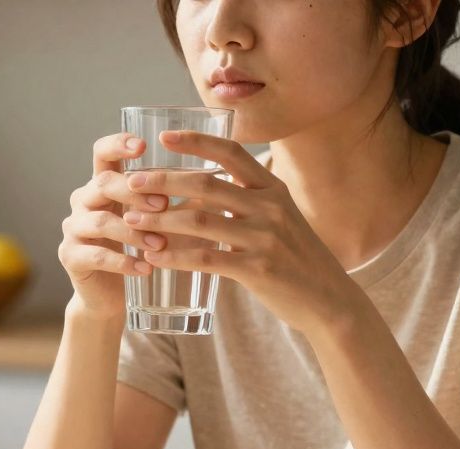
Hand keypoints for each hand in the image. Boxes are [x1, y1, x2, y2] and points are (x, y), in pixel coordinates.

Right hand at [58, 133, 171, 318]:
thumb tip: (215, 183)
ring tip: (160, 244)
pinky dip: (123, 262)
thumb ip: (172, 200)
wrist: (110, 295)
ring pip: (100, 221)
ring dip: (134, 232)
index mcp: (102, 184)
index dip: (118, 144)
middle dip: (135, 192)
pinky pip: (96, 256)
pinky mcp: (71, 257)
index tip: (143, 145)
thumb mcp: (154, 220)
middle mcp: (83, 200)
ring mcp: (73, 228)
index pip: (102, 153)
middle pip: (103, 183)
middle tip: (164, 204)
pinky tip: (145, 268)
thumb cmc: (138, 250)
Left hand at [121, 131, 360, 333]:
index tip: (163, 137)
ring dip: (159, 220)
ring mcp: (265, 238)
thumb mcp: (280, 219)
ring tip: (130, 221)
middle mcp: (270, 207)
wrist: (330, 300)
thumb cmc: (297, 259)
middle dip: (162, 181)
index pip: (231, 152)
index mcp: (274, 188)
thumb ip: (246, 203)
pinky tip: (153, 258)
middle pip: (206, 184)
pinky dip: (175, 257)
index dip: (195, 141)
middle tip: (130, 183)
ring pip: (200, 222)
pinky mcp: (258, 270)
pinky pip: (207, 259)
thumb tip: (196, 195)